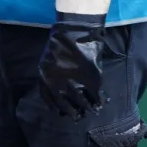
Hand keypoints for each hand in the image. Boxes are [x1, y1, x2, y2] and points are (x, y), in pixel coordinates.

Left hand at [37, 0, 112, 120]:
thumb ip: (53, 74)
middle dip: (71, 112)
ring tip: (91, 111)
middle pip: (64, 105)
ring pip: (81, 103)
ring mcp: (74, 82)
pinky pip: (95, 96)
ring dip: (87, 108)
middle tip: (77, 116)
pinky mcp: (90, 80)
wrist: (75, 30)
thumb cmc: (60, 42)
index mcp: (45, 77)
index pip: (48, 99)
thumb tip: (59, 90)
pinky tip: (101, 102)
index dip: (55, 108)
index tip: (60, 112)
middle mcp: (57, 83)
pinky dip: (99, 101)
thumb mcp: (49, 59)